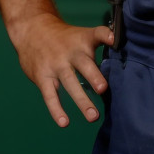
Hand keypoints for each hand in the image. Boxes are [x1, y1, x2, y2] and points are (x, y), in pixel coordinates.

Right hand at [10, 12, 114, 127]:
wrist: (32, 30)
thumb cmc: (64, 38)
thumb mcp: (81, 35)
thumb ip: (100, 43)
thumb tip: (121, 52)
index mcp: (83, 39)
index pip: (96, 33)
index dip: (105, 35)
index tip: (113, 39)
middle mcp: (70, 52)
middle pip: (83, 63)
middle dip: (93, 76)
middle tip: (103, 89)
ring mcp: (56, 65)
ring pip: (69, 82)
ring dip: (81, 100)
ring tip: (93, 116)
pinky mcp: (42, 77)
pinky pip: (50, 95)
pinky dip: (56, 109)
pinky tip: (64, 123)